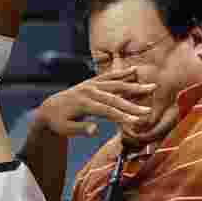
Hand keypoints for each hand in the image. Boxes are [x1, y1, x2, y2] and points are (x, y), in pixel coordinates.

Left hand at [35, 67, 156, 136]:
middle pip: (114, 98)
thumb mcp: (65, 129)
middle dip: (132, 105)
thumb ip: (80, 129)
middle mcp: (89, 91)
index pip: (106, 110)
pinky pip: (109, 76)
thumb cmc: (58, 121)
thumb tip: (95, 131)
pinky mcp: (92, 82)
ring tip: (152, 87)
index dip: (121, 116)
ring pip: (115, 84)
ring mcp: (91, 84)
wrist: (49, 108)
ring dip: (134, 85)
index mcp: (83, 103)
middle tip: (149, 111)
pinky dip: (122, 73)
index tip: (136, 121)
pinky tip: (135, 70)